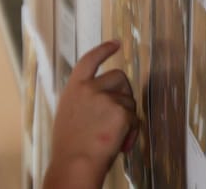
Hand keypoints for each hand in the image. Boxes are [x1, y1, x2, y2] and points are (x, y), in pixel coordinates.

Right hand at [45, 41, 138, 188]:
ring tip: (116, 137)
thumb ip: (84, 100)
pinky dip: (132, 132)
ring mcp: (105, 98)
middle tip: (123, 112)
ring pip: (129, 100)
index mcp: (74, 88)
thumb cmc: (71, 146)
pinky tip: (121, 143)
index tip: (115, 43)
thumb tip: (106, 101)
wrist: (75, 162)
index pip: (89, 60)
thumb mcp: (69, 114)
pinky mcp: (120, 111)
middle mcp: (89, 88)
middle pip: (119, 76)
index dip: (104, 50)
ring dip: (128, 117)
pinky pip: (135, 118)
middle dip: (125, 92)